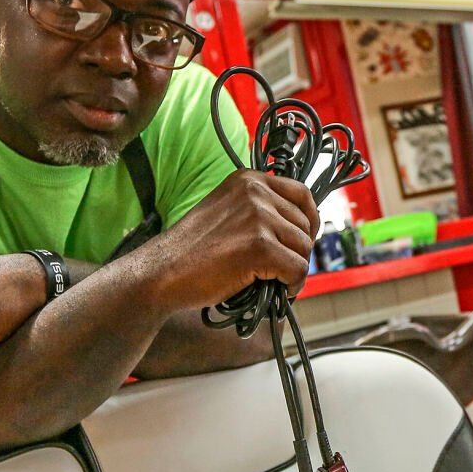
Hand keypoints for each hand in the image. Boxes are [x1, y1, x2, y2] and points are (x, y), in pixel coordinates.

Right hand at [144, 169, 319, 308]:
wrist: (162, 273)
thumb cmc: (191, 251)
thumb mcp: (227, 212)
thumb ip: (258, 211)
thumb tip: (299, 229)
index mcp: (248, 180)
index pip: (302, 194)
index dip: (309, 221)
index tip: (303, 240)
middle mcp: (256, 192)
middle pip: (305, 224)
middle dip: (298, 250)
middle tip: (281, 269)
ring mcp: (259, 217)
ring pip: (303, 248)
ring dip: (293, 269)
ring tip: (273, 281)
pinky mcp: (261, 246)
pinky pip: (297, 270)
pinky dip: (291, 286)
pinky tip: (275, 291)